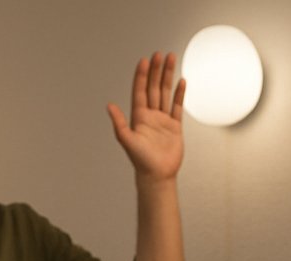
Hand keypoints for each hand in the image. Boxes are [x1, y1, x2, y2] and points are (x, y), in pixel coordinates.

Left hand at [107, 52, 185, 182]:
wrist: (157, 176)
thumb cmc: (141, 161)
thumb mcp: (127, 141)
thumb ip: (119, 123)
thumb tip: (109, 105)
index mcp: (138, 117)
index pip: (140, 91)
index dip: (142, 76)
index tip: (145, 61)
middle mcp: (150, 116)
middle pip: (153, 88)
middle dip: (156, 71)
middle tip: (159, 54)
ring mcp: (162, 120)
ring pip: (165, 93)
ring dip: (167, 77)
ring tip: (172, 59)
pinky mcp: (174, 127)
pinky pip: (177, 106)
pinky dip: (179, 94)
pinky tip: (181, 81)